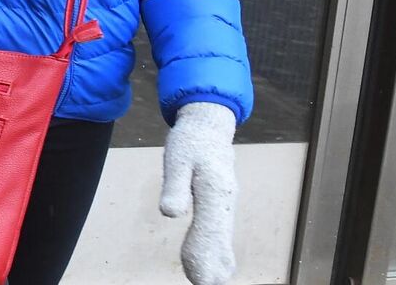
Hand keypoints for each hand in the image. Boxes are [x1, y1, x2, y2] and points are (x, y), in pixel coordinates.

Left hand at [162, 102, 237, 284]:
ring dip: (214, 263)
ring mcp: (226, 206)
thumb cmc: (190, 141)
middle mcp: (225, 202)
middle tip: (200, 284)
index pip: (210, 230)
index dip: (202, 254)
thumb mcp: (176, 157)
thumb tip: (170, 214)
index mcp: (215, 191)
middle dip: (210, 265)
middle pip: (220, 241)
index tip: (197, 278)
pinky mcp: (221, 207)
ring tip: (203, 282)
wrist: (209, 127)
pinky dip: (219, 254)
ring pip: (224, 241)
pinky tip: (216, 272)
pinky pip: (222, 236)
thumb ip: (175, 186)